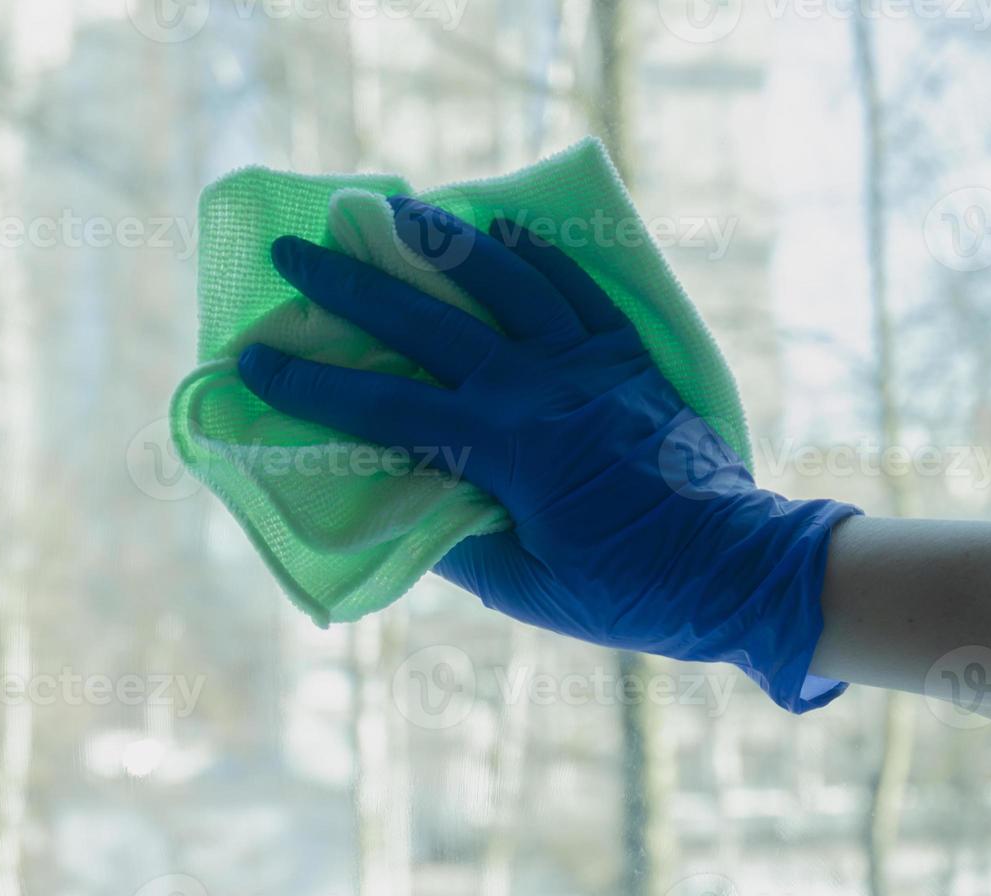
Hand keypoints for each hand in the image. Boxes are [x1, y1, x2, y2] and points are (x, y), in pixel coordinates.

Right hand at [238, 196, 858, 710]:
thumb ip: (460, 542)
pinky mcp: (626, 357)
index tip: (256, 358)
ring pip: (503, 281)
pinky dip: (539, 257)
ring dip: (442, 243)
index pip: (384, 410)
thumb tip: (411, 508)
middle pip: (426, 323)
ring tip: (396, 211)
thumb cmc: (628, 589)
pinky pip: (577, 290)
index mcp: (502, 448)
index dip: (313, 385)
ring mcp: (585, 362)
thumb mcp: (527, 587)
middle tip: (296, 249)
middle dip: (350, 285)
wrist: (735, 566)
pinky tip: (507, 232)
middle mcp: (536, 387)